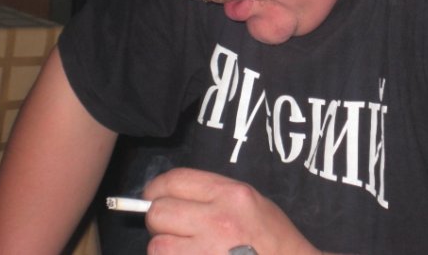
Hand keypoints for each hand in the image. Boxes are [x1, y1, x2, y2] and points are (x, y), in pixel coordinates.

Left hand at [142, 167, 320, 254]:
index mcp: (230, 195)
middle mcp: (217, 220)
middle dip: (159, 221)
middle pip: (158, 212)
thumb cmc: (274, 239)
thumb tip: (173, 196)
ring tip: (184, 250)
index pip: (175, 180)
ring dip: (165, 249)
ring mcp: (207, 252)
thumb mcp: (251, 201)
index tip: (153, 196)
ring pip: (157, 246)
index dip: (156, 189)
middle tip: (170, 229)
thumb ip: (213, 195)